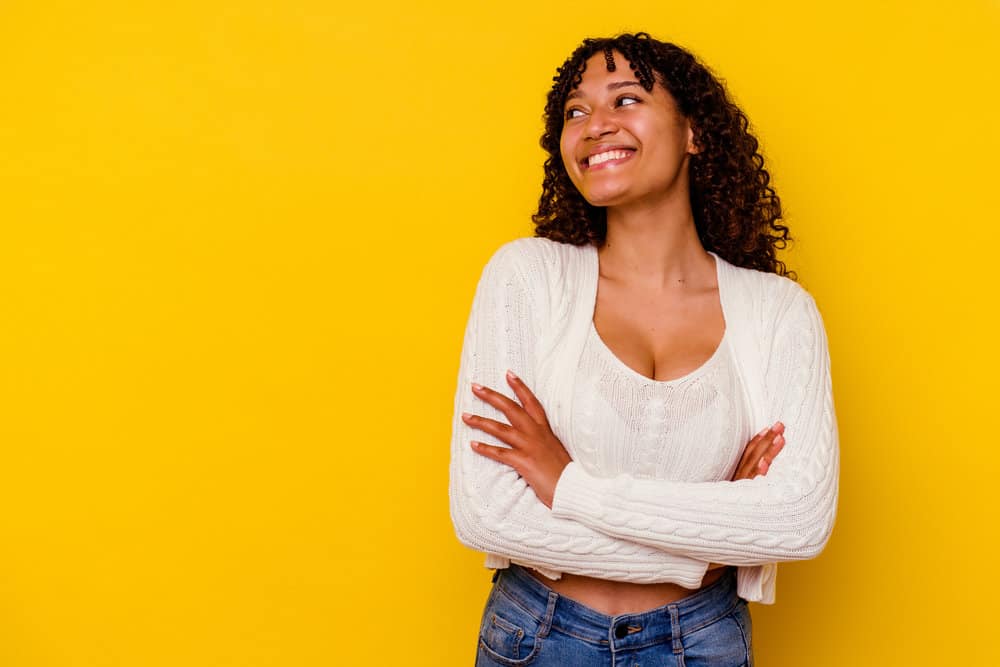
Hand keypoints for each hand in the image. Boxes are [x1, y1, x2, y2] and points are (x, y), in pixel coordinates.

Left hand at [461, 370, 571, 508]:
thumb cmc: (564, 473)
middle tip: (475, 387)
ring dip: (481, 421)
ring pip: (501, 429)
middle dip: (492, 396)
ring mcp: (529, 447)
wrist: (573, 488)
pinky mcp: (524, 462)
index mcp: (544, 430)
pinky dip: (485, 449)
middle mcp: (536, 434)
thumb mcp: (554, 449)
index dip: (519, 387)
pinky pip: (500, 453)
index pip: (531, 402)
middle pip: (511, 408)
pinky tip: (472, 445)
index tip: (508, 374)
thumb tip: (531, 440)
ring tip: (465, 416)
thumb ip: (542, 441)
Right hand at [707, 422, 785, 570]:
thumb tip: (755, 477)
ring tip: (781, 438)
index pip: (746, 456)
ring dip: (767, 452)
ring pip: (754, 469)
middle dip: (767, 440)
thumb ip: (740, 490)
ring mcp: (737, 494)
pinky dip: (755, 476)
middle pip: (752, 457)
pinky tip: (763, 466)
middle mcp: (734, 484)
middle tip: (781, 424)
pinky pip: (749, 489)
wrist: (709, 547)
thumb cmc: (724, 524)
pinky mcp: (740, 506)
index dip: (757, 442)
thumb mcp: (731, 503)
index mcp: (733, 481)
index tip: (768, 428)